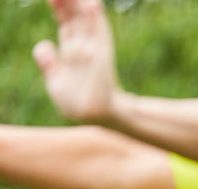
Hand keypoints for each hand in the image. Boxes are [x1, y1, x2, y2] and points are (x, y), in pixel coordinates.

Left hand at [33, 0, 121, 122]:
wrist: (97, 117)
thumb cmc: (77, 103)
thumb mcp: (56, 83)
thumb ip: (48, 64)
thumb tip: (44, 45)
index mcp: (72, 50)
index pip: (65, 22)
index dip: (59, 7)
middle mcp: (84, 46)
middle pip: (75, 17)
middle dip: (68, 1)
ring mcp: (93, 50)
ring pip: (86, 21)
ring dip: (82, 4)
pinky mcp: (101, 57)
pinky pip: (99, 35)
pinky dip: (96, 19)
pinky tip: (93, 4)